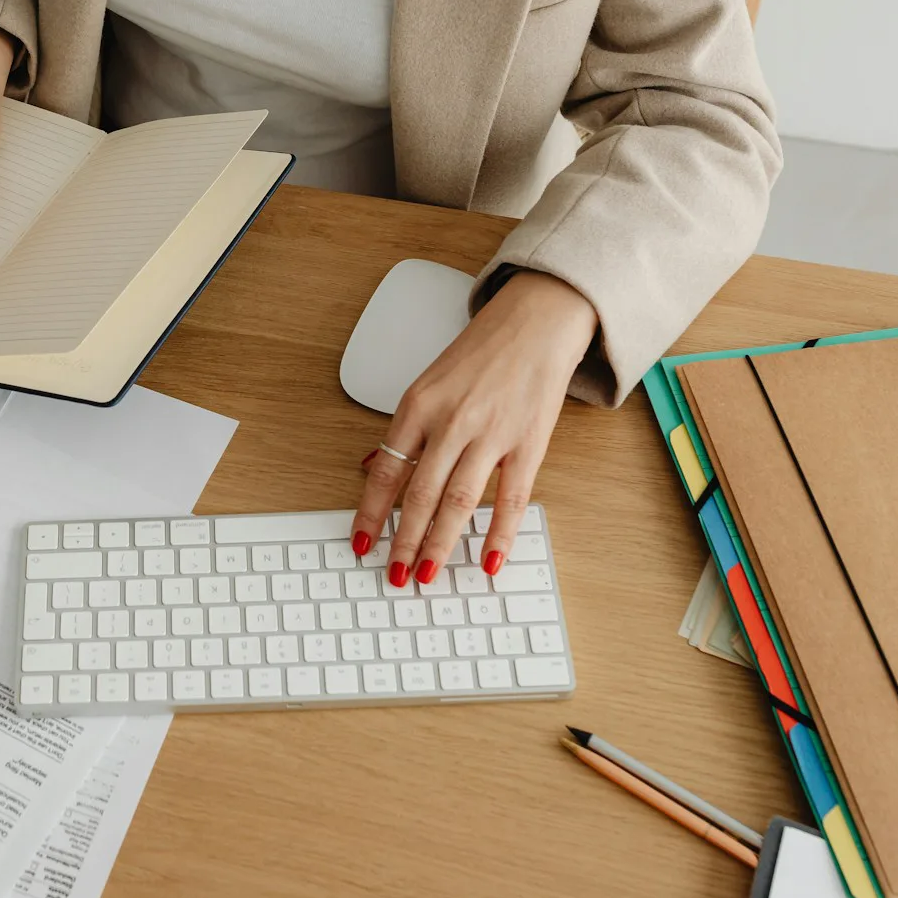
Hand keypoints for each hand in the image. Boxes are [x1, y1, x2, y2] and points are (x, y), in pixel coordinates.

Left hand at [351, 270, 597, 584]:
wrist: (535, 321)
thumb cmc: (481, 352)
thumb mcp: (430, 382)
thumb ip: (406, 429)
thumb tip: (373, 466)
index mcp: (419, 405)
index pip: (387, 470)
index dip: (371, 512)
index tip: (362, 542)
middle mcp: (451, 421)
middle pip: (420, 494)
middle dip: (404, 541)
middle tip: (395, 575)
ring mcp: (491, 433)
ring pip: (459, 501)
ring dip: (441, 543)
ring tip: (428, 573)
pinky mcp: (528, 443)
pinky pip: (511, 498)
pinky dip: (500, 534)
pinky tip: (488, 560)